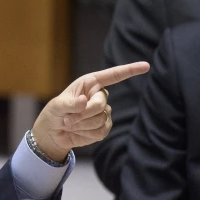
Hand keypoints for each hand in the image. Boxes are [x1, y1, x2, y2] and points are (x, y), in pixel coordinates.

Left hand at [31, 62, 149, 161]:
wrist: (53, 133)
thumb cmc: (54, 114)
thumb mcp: (57, 106)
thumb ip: (70, 104)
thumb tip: (84, 101)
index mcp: (90, 84)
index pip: (113, 76)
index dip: (130, 70)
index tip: (146, 66)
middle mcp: (99, 96)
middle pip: (100, 104)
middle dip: (82, 114)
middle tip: (67, 119)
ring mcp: (104, 112)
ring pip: (99, 119)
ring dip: (81, 125)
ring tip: (68, 124)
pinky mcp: (104, 127)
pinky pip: (100, 131)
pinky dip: (85, 133)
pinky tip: (77, 131)